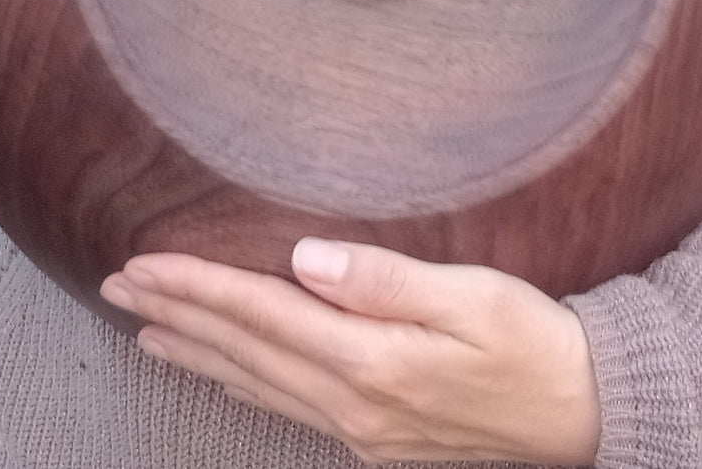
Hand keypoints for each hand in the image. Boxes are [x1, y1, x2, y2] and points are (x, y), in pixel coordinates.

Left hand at [99, 239, 601, 464]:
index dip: (199, 287)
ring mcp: (360, 430)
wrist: (584, 414)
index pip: (263, 315)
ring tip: (145, 331)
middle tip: (117, 286)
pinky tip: (222, 371)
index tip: (145, 262)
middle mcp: (353, 405)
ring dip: (197, 354)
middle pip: (245, 353)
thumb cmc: (535, 343)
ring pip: (256, 387)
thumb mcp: (474, 297)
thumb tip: (305, 260)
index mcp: (373, 361)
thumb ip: (385, 280)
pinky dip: (240, 383)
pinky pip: (284, 407)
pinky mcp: (373, 441)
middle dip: (177, 316)